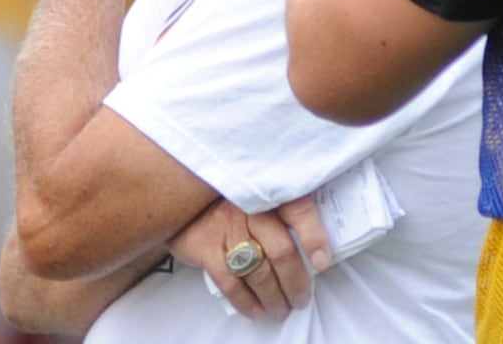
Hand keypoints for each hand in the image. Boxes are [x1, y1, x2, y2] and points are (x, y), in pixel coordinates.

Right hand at [169, 195, 330, 320]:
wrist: (178, 197)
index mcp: (267, 192)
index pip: (299, 210)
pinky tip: (257, 310)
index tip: (323, 262)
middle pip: (282, 250)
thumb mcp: (255, 193)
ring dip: (274, 297)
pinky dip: (247, 302)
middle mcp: (249, 207)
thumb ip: (279, 210)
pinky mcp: (206, 246)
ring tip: (282, 308)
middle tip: (301, 298)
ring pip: (259, 271)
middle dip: (296, 282)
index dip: (315, 236)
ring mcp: (227, 227)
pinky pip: (232, 283)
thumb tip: (310, 246)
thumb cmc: (228, 200)